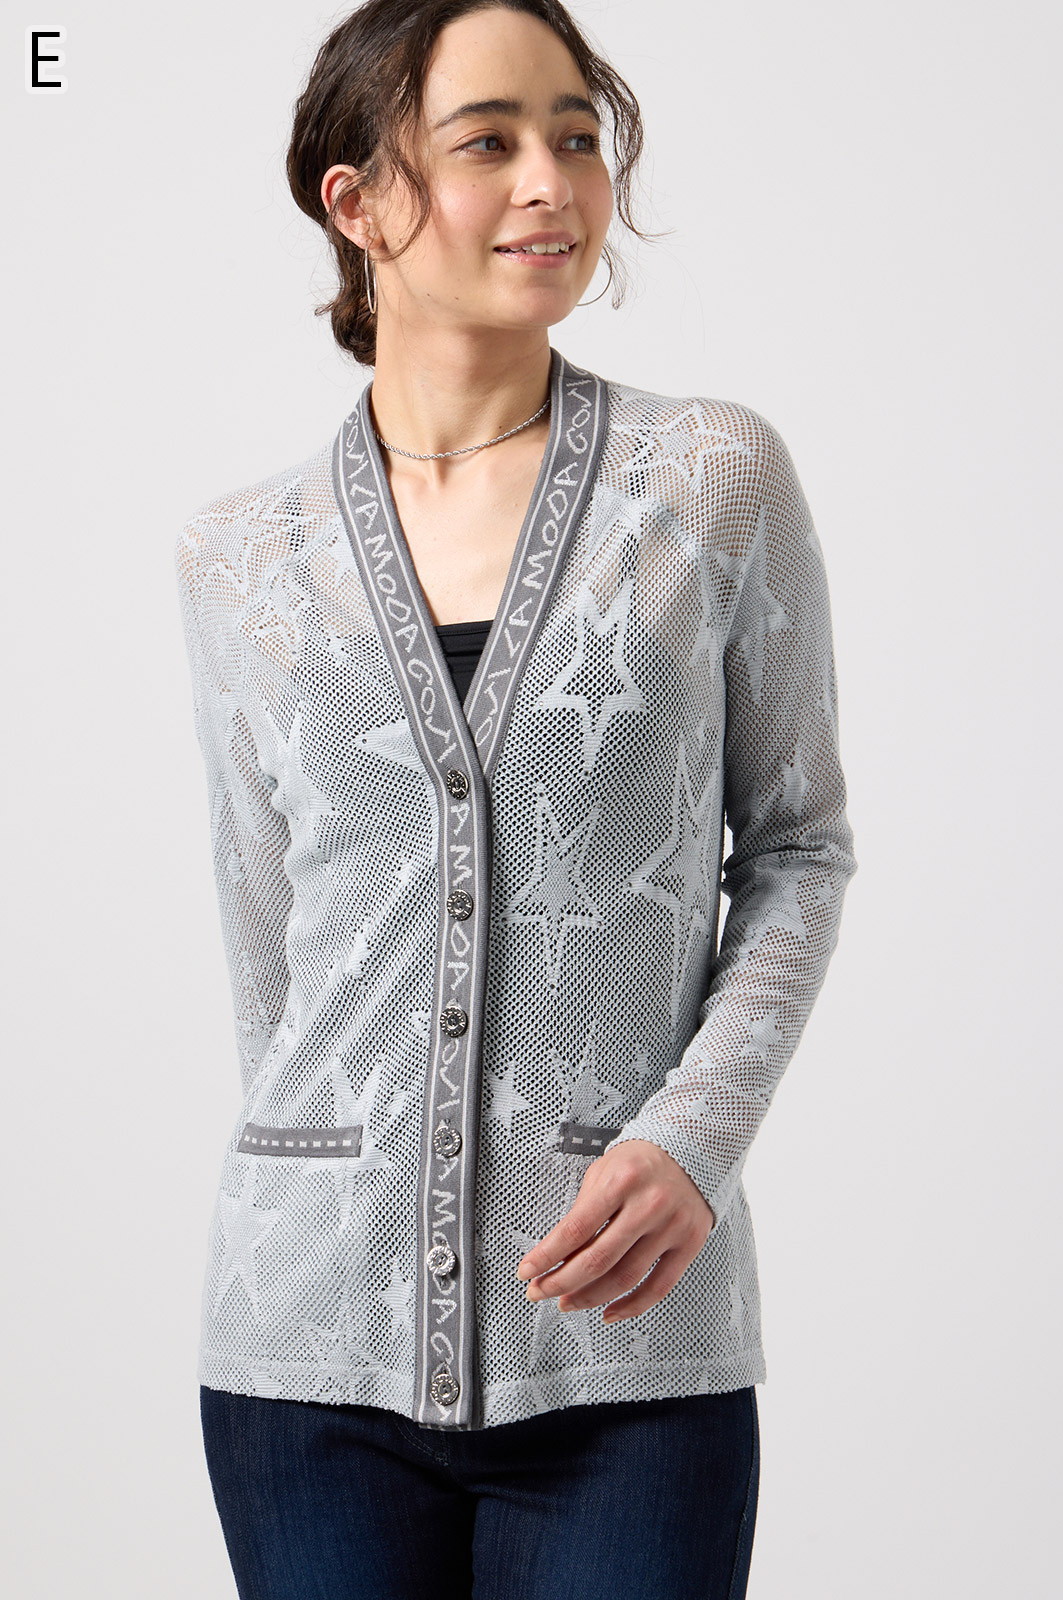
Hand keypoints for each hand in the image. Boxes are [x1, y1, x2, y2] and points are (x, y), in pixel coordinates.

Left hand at [515, 1139, 714, 1323]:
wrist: (688, 1151)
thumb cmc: (640, 1162)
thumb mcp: (603, 1171)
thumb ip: (584, 1212)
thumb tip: (559, 1257)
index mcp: (621, 1181)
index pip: (575, 1229)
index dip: (546, 1256)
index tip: (527, 1271)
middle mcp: (648, 1204)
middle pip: (598, 1259)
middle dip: (561, 1282)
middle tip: (540, 1292)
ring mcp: (671, 1227)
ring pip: (625, 1278)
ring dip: (590, 1298)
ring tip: (568, 1302)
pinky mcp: (689, 1244)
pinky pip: (658, 1288)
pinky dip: (631, 1307)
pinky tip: (609, 1312)